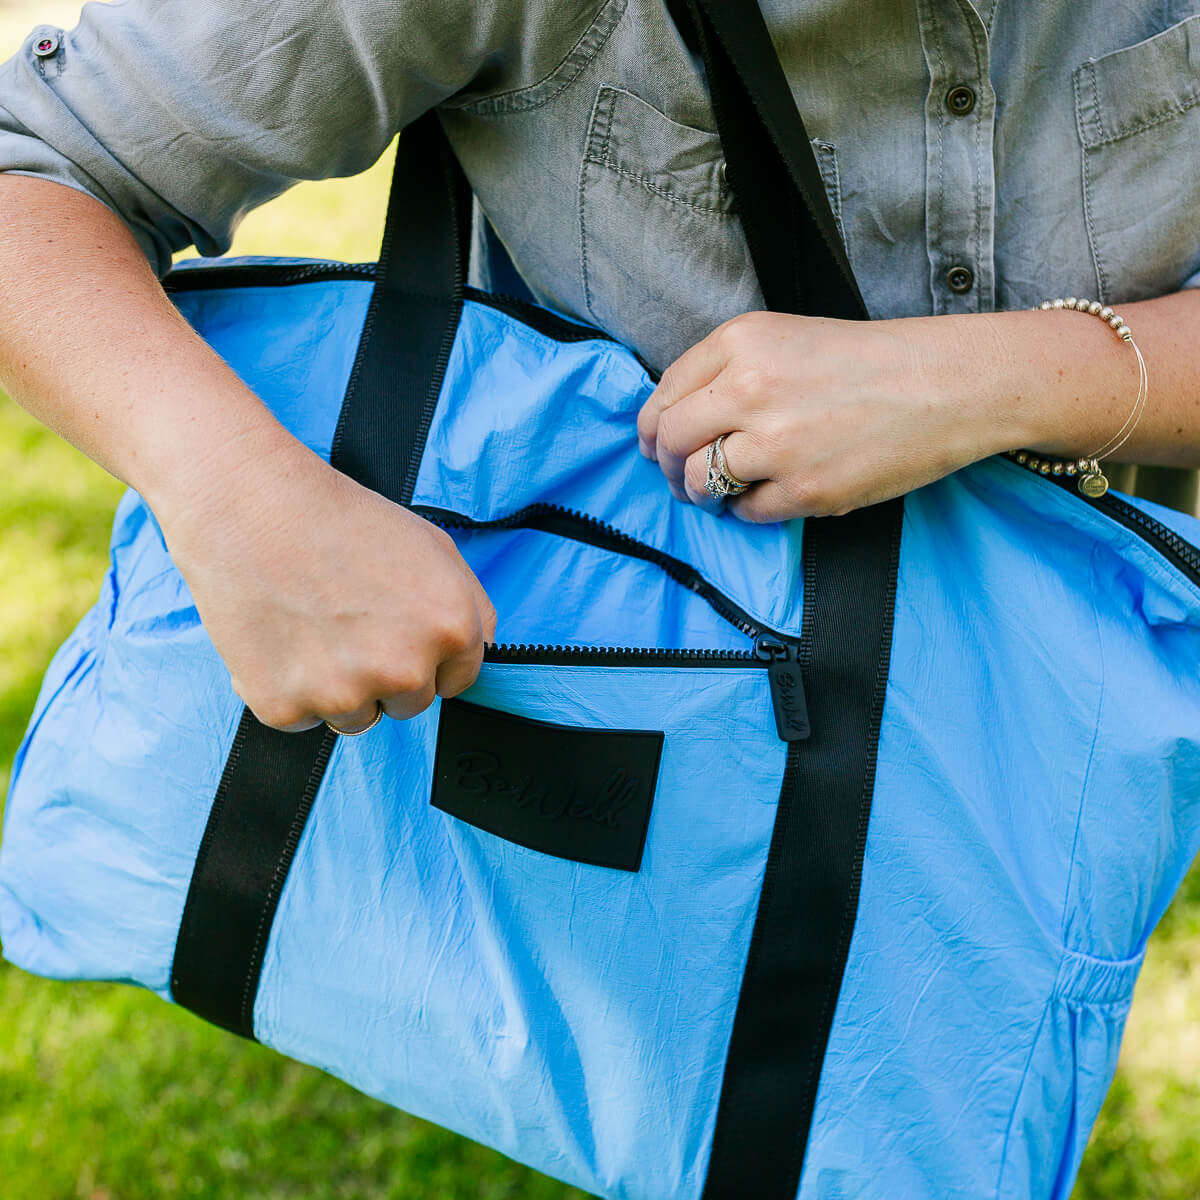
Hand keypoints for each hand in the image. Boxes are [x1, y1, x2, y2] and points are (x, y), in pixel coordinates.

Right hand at [161, 441, 495, 731]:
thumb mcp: (433, 546)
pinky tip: (280, 638)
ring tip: (312, 626)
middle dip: (385, 674)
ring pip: (356, 719)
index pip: (457, 682)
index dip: (426, 656)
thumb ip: (470, 607)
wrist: (249, 505)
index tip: (396, 631)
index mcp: (451, 628)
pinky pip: (301, 720)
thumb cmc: (340, 518)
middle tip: (349, 622)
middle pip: (409, 705)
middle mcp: (406, 669)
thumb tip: (479, 650)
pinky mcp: (285, 706)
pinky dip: (288, 689)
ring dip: (339, 688)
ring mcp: (345, 693)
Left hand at [636, 310, 1025, 520]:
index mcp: (742, 341)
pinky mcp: (805, 490)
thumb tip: (674, 421)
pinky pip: (747, 512)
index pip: (665, 393)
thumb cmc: (869, 361)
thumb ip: (727, 370)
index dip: (652, 428)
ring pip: (700, 482)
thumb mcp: (787, 339)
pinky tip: (766, 495)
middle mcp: (750, 388)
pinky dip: (748, 509)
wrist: (948, 386)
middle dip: (666, 465)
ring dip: (701, 493)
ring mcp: (777, 443)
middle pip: (671, 440)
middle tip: (678, 477)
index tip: (656, 445)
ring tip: (718, 492)